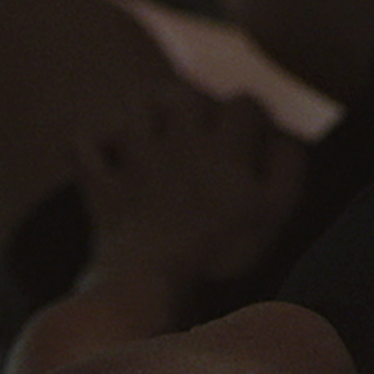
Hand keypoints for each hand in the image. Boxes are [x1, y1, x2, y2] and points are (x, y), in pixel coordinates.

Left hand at [73, 81, 308, 293]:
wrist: (152, 279)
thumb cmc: (221, 250)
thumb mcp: (274, 213)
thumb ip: (287, 168)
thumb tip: (289, 135)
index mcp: (223, 148)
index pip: (244, 104)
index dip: (254, 113)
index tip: (258, 133)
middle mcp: (176, 142)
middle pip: (185, 95)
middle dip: (197, 101)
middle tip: (205, 123)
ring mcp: (134, 162)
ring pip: (136, 111)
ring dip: (148, 113)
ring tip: (160, 128)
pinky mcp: (102, 188)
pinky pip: (84, 148)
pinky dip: (92, 143)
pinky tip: (106, 149)